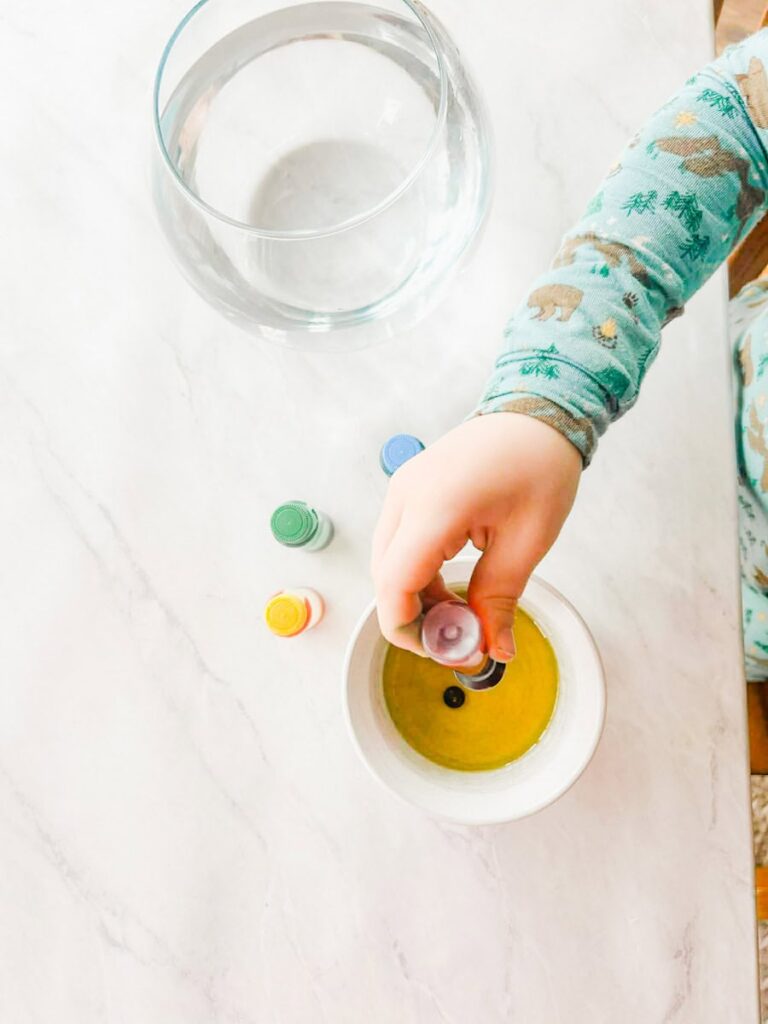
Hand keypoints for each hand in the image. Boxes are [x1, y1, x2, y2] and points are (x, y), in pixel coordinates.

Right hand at [371, 413, 581, 661]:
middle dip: (414, 618)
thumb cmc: (538, 465)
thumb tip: (494, 650)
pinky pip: (398, 543)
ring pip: (388, 563)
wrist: (536, 412)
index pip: (395, 584)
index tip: (445, 651)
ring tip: (461, 614)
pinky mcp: (409, 490)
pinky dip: (417, 572)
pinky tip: (451, 584)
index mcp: (434, 507)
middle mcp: (405, 496)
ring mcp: (402, 490)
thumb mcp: (527, 540)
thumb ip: (499, 598)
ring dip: (415, 596)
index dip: (409, 628)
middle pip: (385, 577)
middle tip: (459, 640)